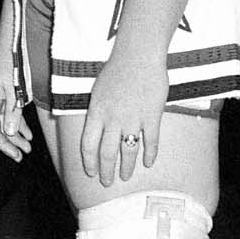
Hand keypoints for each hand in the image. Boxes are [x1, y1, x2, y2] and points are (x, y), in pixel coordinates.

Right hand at [0, 29, 30, 159]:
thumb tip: (11, 133)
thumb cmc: (13, 62)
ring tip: (27, 147)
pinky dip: (19, 123)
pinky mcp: (6, 93)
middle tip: (22, 155)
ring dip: (16, 135)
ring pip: (5, 122)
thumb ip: (13, 112)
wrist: (14, 41)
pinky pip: (10, 113)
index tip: (15, 155)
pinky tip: (27, 133)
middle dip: (10, 142)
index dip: (3, 144)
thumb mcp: (16, 90)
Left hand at [79, 44, 166, 187]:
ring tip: (125, 177)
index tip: (91, 172)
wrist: (138, 56)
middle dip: (106, 171)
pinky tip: (149, 163)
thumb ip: (98, 113)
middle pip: (107, 153)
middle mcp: (112, 119)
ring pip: (128, 151)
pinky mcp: (152, 117)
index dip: (89, 162)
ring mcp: (133, 119)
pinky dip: (150, 154)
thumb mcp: (98, 91)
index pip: (87, 145)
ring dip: (126, 167)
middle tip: (107, 182)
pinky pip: (151, 142)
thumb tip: (97, 129)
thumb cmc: (116, 70)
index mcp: (96, 113)